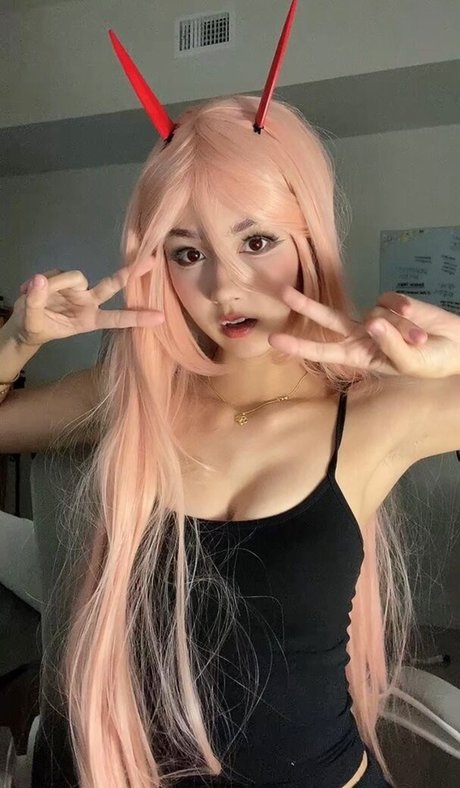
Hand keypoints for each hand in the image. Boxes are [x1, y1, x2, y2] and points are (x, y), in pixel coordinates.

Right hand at [11, 266, 163, 346]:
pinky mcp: (64, 278)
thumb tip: (41, 280)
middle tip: (152, 261)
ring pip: (75, 277)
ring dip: (55, 285)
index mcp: (89, 320)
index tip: (160, 317)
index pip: (117, 318)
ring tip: (30, 295)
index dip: (137, 317)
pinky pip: (56, 274)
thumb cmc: (37, 328)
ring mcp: (77, 289)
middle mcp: (88, 302)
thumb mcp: (34, 323)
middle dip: (130, 273)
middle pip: (111, 285)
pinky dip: (41, 282)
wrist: (22, 323)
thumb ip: (36, 303)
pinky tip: (28, 290)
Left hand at [268, 285, 459, 378]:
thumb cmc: (430, 362)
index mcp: (360, 356)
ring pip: (374, 313)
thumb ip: (391, 346)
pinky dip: (405, 311)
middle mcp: (362, 335)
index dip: (300, 347)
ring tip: (421, 339)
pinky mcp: (391, 303)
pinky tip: (418, 320)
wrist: (455, 346)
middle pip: (328, 319)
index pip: (324, 352)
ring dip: (400, 327)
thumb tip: (372, 322)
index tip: (275, 341)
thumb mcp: (411, 364)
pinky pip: (391, 301)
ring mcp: (376, 317)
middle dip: (307, 306)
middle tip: (283, 293)